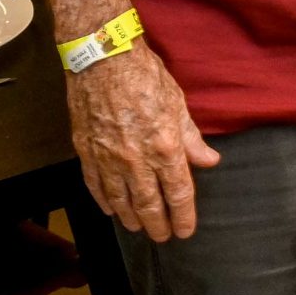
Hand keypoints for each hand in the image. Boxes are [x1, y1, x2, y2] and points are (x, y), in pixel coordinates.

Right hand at [65, 41, 221, 240]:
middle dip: (157, 226)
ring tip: (139, 227)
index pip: (177, 194)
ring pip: (120, 201)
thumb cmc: (144, 75)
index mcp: (165, 147)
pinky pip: (95, 185)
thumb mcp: (177, 103)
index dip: (183, 216)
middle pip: (149, 205)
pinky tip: (110, 209)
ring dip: (131, 218)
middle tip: (162, 237)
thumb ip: (192, 138)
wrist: (102, 57)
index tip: (185, 230)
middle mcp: (136, 160)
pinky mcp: (86, 151)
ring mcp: (108, 158)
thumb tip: (209, 161)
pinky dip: (104, 201)